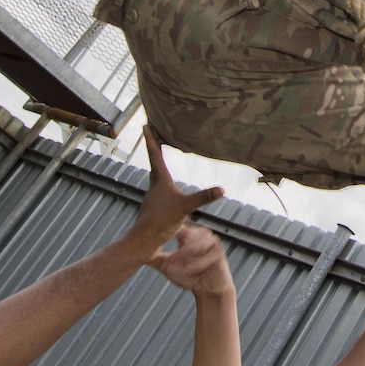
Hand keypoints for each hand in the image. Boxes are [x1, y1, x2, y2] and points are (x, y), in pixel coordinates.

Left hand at [124, 130, 222, 260]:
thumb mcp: (184, 208)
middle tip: (153, 135)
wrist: (143, 241)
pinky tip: (166, 189)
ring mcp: (154, 197)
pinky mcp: (155, 208)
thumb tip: (221, 189)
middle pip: (154, 162)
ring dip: (157, 165)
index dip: (151, 139)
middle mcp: (155, 186)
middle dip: (154, 148)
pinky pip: (159, 189)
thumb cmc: (159, 221)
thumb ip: (202, 198)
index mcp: (160, 181)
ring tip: (159, 158)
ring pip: (155, 176)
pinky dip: (162, 182)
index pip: (155, 155)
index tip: (145, 124)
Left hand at [149, 223, 233, 297]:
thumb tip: (136, 254)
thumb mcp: (169, 267)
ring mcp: (211, 243)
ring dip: (186, 254)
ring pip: (196, 243)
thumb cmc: (189, 277)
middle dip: (177, 244)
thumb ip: (156, 259)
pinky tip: (189, 268)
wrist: (208, 291)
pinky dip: (197, 262)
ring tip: (177, 263)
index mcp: (189, 235)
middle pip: (187, 233)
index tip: (156, 239)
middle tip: (168, 256)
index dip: (166, 231)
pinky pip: (208, 255)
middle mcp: (201, 235)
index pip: (177, 227)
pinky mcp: (219, 253)